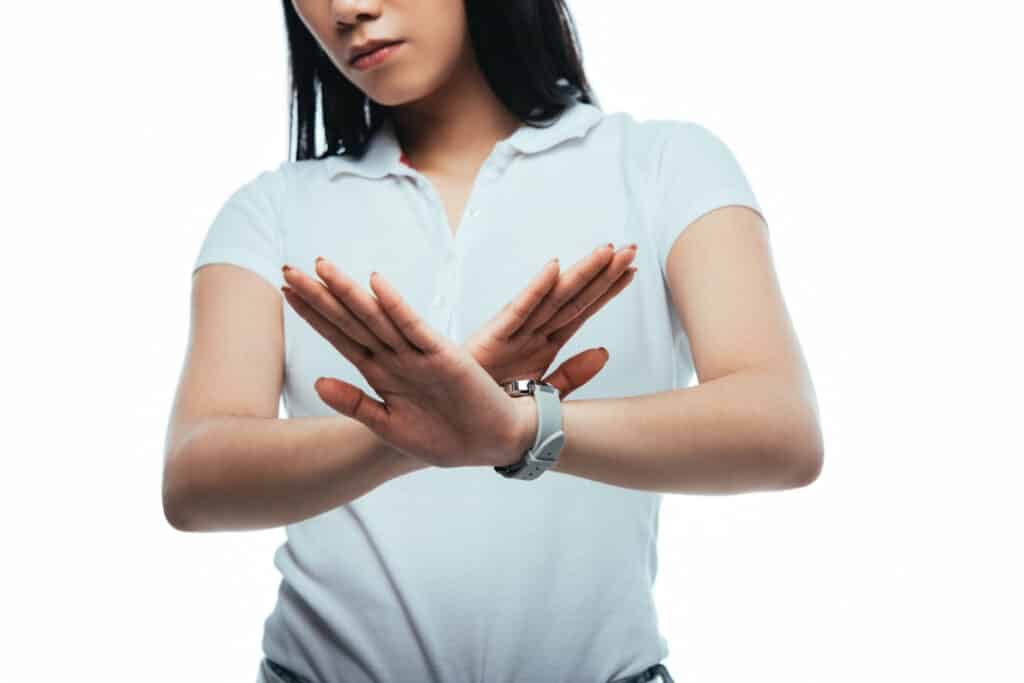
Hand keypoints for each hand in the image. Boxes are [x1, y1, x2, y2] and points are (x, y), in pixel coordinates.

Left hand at [282, 260, 536, 468]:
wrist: (491, 442)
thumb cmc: (444, 436)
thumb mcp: (389, 427)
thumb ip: (355, 405)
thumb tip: (317, 384)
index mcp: (381, 372)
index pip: (341, 336)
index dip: (313, 314)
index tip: (285, 291)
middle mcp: (395, 357)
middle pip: (351, 319)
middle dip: (320, 295)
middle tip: (288, 268)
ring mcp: (418, 353)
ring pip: (377, 317)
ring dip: (349, 292)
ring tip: (321, 267)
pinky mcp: (444, 355)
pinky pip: (414, 327)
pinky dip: (396, 306)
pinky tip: (376, 284)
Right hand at [465, 242, 637, 398]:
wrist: (457, 424)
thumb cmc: (492, 405)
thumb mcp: (542, 393)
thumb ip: (572, 374)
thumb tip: (604, 354)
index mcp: (544, 343)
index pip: (582, 310)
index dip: (607, 290)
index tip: (631, 270)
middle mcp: (532, 332)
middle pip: (574, 298)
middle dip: (603, 273)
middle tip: (630, 249)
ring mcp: (513, 333)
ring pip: (554, 298)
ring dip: (581, 274)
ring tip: (606, 252)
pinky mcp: (492, 338)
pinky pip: (518, 311)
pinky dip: (535, 290)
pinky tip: (554, 269)